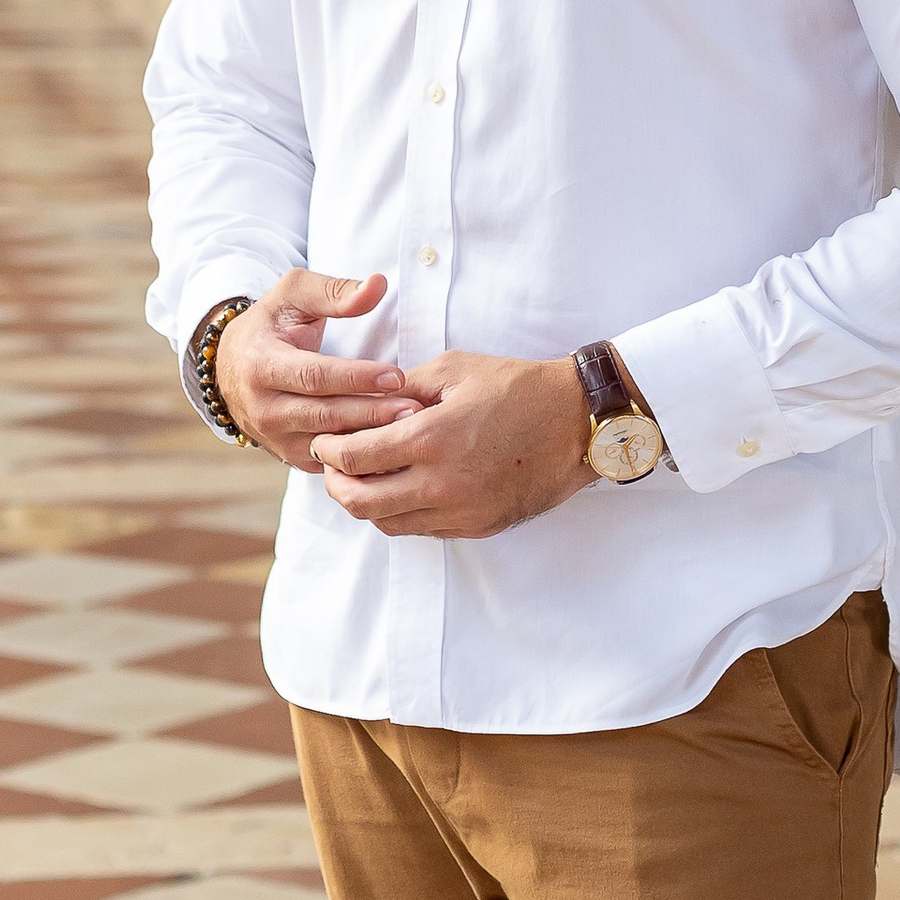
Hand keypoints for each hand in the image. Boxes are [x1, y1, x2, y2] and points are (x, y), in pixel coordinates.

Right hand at [215, 269, 429, 473]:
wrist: (231, 365)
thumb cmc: (271, 323)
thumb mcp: (293, 294)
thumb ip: (335, 290)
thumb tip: (377, 285)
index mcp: (261, 364)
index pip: (315, 375)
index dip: (357, 378)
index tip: (396, 375)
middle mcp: (263, 407)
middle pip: (325, 414)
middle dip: (371, 413)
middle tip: (413, 408)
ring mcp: (274, 437)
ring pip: (327, 443)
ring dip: (369, 438)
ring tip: (409, 427)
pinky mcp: (287, 454)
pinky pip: (327, 461)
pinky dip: (359, 456)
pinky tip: (392, 448)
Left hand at [311, 351, 590, 538]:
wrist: (577, 423)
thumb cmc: (518, 388)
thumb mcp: (454, 370)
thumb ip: (403, 389)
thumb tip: (366, 399)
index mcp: (430, 439)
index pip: (354, 458)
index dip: (329, 451)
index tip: (323, 440)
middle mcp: (440, 484)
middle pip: (361, 502)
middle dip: (336, 484)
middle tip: (331, 466)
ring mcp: (460, 512)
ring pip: (387, 523)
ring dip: (365, 503)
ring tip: (361, 479)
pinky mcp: (477, 527)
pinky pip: (421, 529)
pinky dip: (400, 513)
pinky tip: (400, 489)